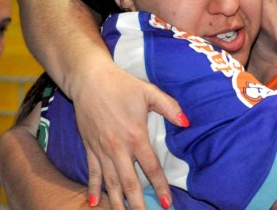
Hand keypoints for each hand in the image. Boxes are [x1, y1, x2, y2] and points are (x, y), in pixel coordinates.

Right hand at [72, 66, 187, 209]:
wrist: (89, 80)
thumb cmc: (122, 85)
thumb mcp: (149, 92)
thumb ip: (170, 107)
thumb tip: (186, 122)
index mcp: (135, 136)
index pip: (151, 168)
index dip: (160, 187)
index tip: (166, 203)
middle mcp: (118, 148)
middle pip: (129, 182)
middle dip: (138, 204)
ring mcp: (101, 149)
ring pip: (110, 182)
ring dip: (117, 202)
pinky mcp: (89, 147)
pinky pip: (92, 173)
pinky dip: (93, 189)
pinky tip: (94, 204)